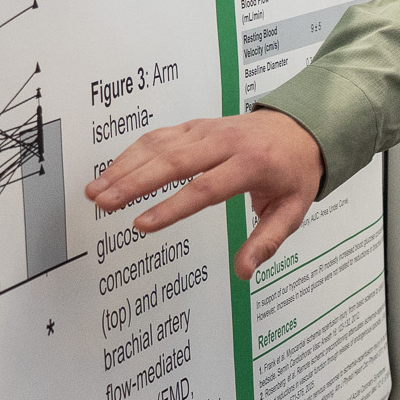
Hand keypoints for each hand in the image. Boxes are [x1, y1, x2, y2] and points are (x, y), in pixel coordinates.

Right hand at [85, 109, 325, 279]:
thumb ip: (268, 241)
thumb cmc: (295, 172)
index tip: (141, 225)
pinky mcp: (196, 126)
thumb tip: (245, 272)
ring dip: (124, 167)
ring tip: (95, 192)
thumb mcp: (293, 210)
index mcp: (253, 164)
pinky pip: (159, 136)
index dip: (172, 206)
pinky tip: (111, 173)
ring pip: (160, 145)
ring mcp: (209, 130)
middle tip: (104, 204)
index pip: (206, 187)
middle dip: (135, 183)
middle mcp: (227, 142)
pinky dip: (131, 153)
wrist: (304, 129)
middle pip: (174, 161)